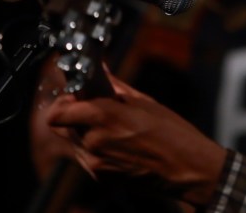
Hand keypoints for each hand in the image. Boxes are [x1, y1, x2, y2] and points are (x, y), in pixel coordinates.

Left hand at [45, 69, 226, 206]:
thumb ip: (114, 86)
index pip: (57, 113)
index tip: (76, 97)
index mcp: (104, 117)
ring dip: (85, 132)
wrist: (188, 169)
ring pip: (75, 142)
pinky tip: (119, 144)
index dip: (64, 103)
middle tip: (96, 110)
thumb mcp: (144, 102)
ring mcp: (96, 163)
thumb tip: (99, 68)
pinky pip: (88, 158)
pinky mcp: (102, 178)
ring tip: (113, 129)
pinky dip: (96, 149)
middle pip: (63, 127)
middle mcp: (94, 142)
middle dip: (76, 116)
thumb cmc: (172, 133)